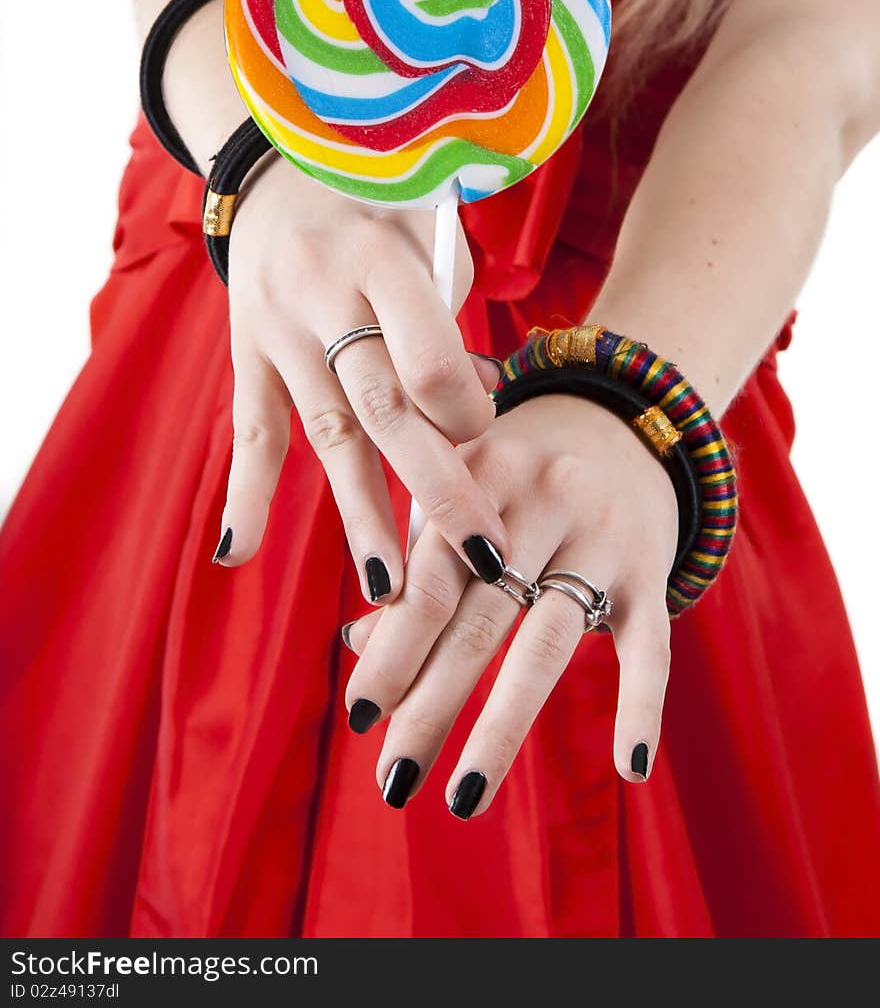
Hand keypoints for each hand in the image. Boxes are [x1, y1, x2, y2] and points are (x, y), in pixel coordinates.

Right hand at [217, 155, 508, 602]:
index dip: (463, 408)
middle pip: (383, 408)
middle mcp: (323, 291)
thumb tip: (469, 415)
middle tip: (482, 560)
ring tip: (388, 590)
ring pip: (325, 431)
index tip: (487, 435)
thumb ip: (447, 315)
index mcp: (381, 254)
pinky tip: (238, 552)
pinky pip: (249, 427)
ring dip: (359, 512)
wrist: (278, 154)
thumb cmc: (381, 196)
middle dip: (436, 489)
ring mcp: (277, 324)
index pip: (425, 356)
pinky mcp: (246, 347)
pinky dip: (245, 491)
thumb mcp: (427, 224)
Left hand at [342, 394, 677, 811]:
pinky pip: (652, 645)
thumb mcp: (462, 491)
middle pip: (479, 619)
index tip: (359, 717)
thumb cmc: (514, 474)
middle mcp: (542, 498)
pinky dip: (642, 705)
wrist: (622, 422)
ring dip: (502, 728)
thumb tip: (356, 643)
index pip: (430, 578)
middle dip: (431, 705)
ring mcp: (602, 534)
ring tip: (462, 797)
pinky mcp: (652, 568)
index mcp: (479, 473)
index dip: (392, 650)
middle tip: (393, 778)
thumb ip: (416, 558)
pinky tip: (631, 769)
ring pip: (549, 643)